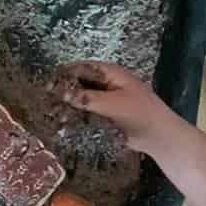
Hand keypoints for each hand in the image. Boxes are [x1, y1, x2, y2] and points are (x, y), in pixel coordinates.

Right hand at [56, 61, 171, 152]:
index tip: (47, 84)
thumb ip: (87, 98)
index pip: (82, 68)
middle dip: (65, 90)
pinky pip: (88, 111)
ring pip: (83, 97)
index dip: (64, 74)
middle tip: (46, 100)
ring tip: (52, 113)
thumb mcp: (113, 104)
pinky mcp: (107, 114)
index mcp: (110, 72)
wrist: (160, 136)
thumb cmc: (140, 114)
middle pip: (80, 82)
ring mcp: (107, 98)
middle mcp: (107, 82)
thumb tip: (62, 93)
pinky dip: (78, 115)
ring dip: (70, 104)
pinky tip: (65, 123)